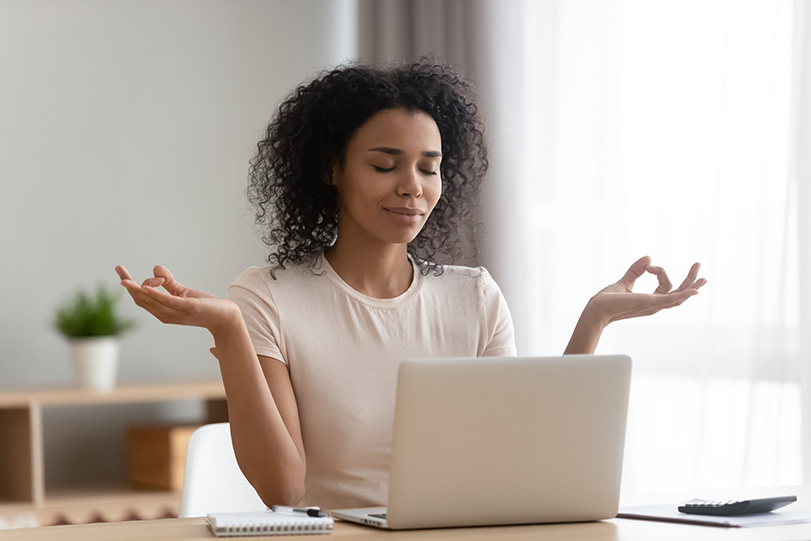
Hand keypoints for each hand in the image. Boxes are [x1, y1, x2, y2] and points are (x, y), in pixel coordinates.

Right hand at [115, 265, 240, 333]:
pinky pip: (168, 301)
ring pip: (151, 301)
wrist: (224, 317)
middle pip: (141, 299)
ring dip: (137, 289)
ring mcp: (176, 313)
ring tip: (125, 280)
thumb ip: (168, 282)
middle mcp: (166, 314)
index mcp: (163, 310)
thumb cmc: (204, 306)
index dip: (128, 284)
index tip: (119, 270)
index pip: (140, 298)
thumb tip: (155, 268)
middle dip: (128, 285)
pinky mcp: (187, 308)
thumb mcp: (183, 292)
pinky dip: (155, 294)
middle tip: (119, 269)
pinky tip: (146, 287)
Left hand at [588, 256, 706, 325]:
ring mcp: (654, 305)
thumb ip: (636, 270)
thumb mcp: (625, 281)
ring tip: (701, 274)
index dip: (660, 271)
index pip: (666, 285)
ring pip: (679, 296)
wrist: (597, 308)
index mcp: (650, 301)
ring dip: (691, 285)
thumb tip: (648, 258)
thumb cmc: (608, 300)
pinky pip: (671, 300)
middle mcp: (655, 305)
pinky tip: (694, 291)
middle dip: (690, 279)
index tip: (648, 264)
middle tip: (698, 265)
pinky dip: (684, 295)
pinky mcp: (650, 303)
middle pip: (679, 292)